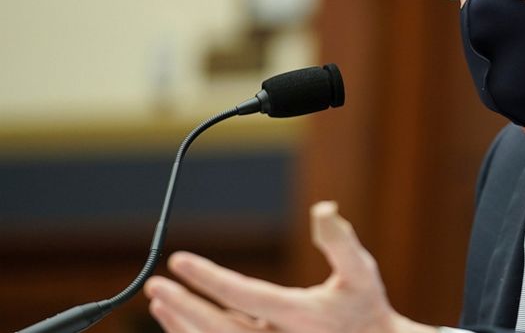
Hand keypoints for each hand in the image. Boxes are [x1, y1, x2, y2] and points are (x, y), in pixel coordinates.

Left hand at [145, 201, 435, 332]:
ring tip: (161, 301)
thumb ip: (340, 239)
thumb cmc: (365, 305)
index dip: (209, 278)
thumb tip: (322, 208)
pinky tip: (178, 317)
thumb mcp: (361, 270)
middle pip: (220, 328)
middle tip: (156, 285)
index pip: (246, 296)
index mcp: (302, 317)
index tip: (180, 260)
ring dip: (183, 324)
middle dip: (184, 307)